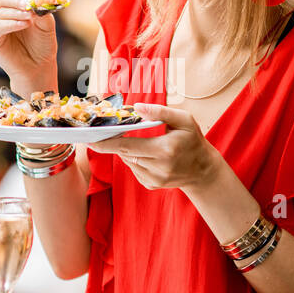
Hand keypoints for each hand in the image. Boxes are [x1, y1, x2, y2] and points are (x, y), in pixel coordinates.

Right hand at [0, 0, 57, 92]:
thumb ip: (43, 11)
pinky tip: (23, 25)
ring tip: (29, 18)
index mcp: (15, 3)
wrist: (38, 66)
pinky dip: (10, 23)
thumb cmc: (41, 44)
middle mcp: (1, 10)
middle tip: (29, 4)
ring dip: (15, 12)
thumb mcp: (47, 25)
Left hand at [88, 103, 220, 191]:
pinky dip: (135, 159)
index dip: (107, 142)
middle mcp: (158, 167)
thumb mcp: (184, 120)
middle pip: (124, 154)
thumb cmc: (193, 140)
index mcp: (164, 150)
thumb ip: (160, 111)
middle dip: (109, 144)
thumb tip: (136, 108)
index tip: (90, 139)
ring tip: (139, 141)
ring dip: (126, 150)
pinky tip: (147, 154)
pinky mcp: (151, 185)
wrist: (203, 170)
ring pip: (128, 161)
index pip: (128, 146)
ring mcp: (154, 179)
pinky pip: (134, 168)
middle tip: (96, 135)